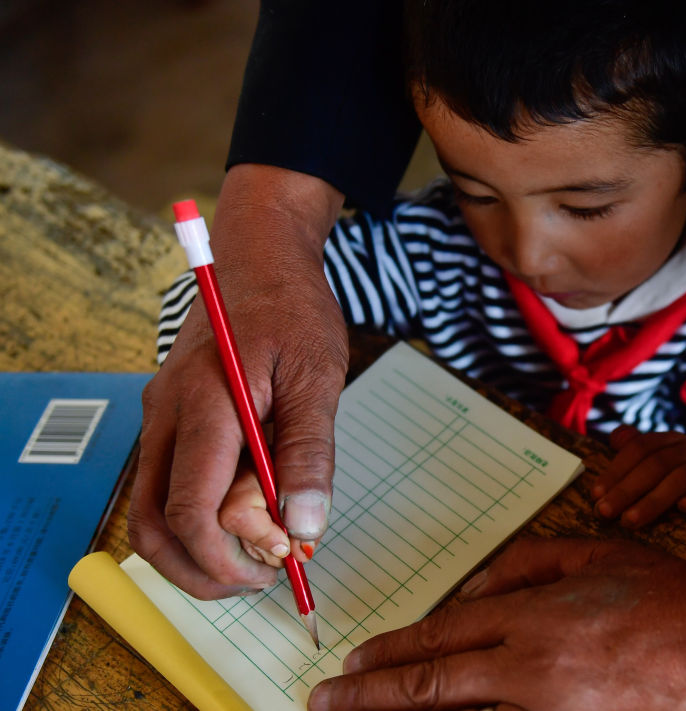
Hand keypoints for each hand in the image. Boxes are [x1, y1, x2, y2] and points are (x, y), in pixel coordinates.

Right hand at [128, 165, 346, 597]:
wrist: (260, 260)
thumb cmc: (294, 312)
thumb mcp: (318, 378)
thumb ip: (308, 453)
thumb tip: (304, 527)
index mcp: (205, 404)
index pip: (192, 509)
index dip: (232, 554)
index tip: (285, 560)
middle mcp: (166, 416)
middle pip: (154, 526)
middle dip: (206, 570)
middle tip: (266, 576)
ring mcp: (159, 418)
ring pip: (149, 513)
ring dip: (194, 552)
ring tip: (258, 555)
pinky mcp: (167, 420)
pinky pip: (164, 486)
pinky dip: (194, 519)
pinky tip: (245, 516)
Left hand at [308, 538, 685, 709]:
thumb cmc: (666, 596)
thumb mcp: (592, 555)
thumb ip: (522, 566)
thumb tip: (471, 592)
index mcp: (534, 616)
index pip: (442, 634)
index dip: (391, 651)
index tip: (353, 663)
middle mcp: (532, 669)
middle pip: (432, 684)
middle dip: (370, 696)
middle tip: (323, 704)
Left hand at [591, 425, 685, 527]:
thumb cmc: (677, 494)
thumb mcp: (652, 475)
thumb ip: (633, 453)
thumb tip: (616, 437)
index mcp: (670, 442)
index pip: (639, 448)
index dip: (615, 470)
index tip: (596, 495)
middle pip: (657, 463)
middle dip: (627, 489)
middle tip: (605, 513)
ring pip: (683, 476)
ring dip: (654, 500)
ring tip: (631, 520)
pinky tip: (683, 509)